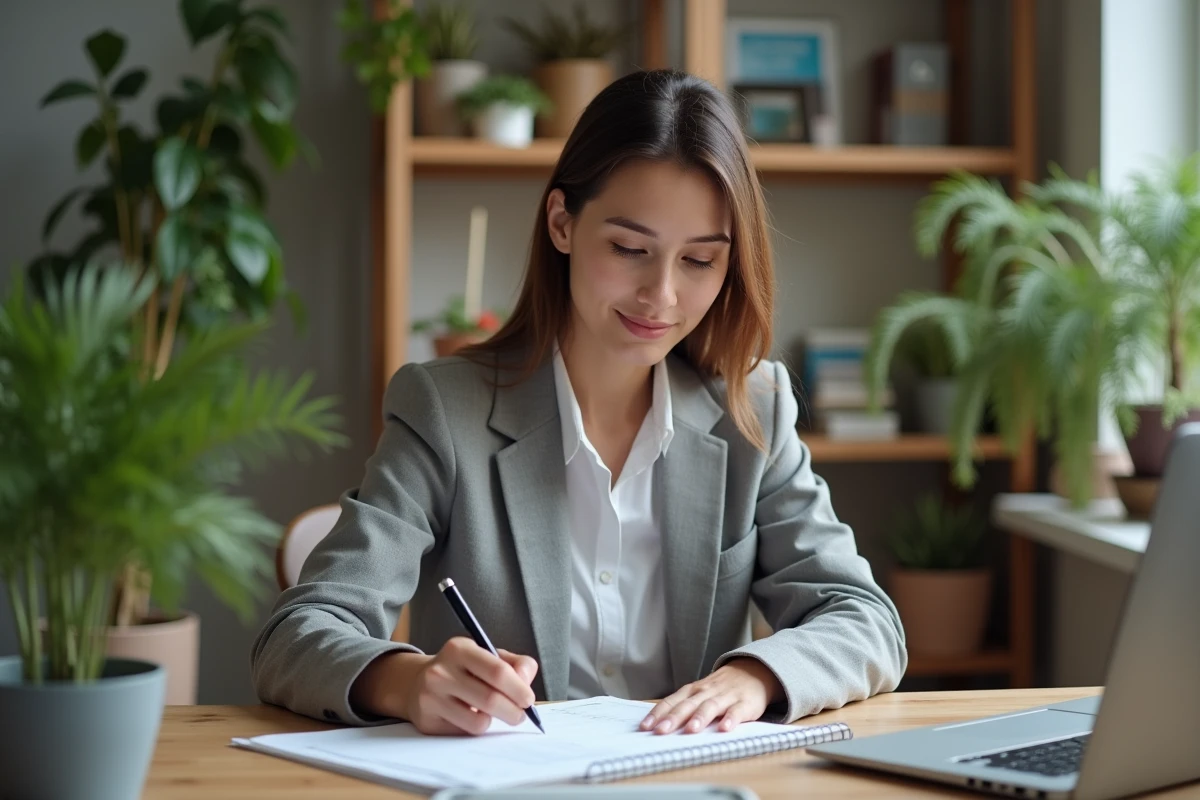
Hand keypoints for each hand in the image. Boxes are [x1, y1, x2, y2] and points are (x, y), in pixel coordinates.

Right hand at [353, 637, 537, 735]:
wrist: (417, 682)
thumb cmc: (464, 670)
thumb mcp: (488, 656)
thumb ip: (516, 665)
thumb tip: (526, 683)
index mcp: (459, 649)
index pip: (497, 671)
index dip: (519, 688)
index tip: (528, 699)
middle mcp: (441, 671)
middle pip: (490, 699)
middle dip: (513, 712)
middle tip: (520, 715)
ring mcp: (431, 697)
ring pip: (478, 722)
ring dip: (494, 722)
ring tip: (492, 713)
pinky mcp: (427, 721)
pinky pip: (464, 733)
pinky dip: (475, 728)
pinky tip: (470, 716)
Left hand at [640, 658, 782, 734]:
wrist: (753, 671)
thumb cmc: (721, 688)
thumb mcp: (700, 693)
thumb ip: (683, 706)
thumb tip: (659, 725)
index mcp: (693, 691)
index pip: (672, 701)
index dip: (658, 714)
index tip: (645, 726)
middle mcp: (706, 692)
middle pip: (688, 705)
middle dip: (673, 718)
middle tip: (660, 731)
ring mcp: (726, 697)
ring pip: (711, 706)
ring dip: (700, 718)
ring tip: (691, 730)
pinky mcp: (745, 704)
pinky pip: (737, 712)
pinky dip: (731, 719)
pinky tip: (725, 729)